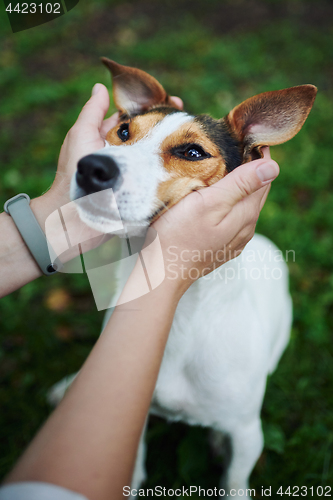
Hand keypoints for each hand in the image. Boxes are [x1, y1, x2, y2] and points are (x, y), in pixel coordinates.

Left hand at [37, 85, 183, 261]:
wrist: (75, 215)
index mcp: (109, 140)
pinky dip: (172, 174)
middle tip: (191, 122)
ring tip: (195, 140)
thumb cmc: (74, 173)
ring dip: (173, 151)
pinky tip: (189, 167)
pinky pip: (157, 180)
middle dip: (169, 129)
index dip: (154, 110)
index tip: (175, 102)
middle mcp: (122, 157)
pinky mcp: (139, 194)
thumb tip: (101, 87)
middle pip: (150, 138)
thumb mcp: (81, 135)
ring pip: (155, 158)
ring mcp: (132, 177)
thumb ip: (92, 112)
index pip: (135, 120)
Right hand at [149, 147, 278, 293]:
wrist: (161, 273)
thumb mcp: (208, 203)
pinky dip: (229, 202)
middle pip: (256, 191)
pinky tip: (215, 197)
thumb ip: (241, 185)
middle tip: (233, 144)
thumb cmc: (178, 235)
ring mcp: (234, 240)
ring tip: (223, 165)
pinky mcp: (221, 247)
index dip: (257, 154)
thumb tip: (273, 166)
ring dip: (239, 185)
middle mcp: (246, 228)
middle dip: (250, 167)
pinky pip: (232, 218)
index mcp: (246, 214)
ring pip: (244, 205)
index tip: (244, 135)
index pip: (264, 177)